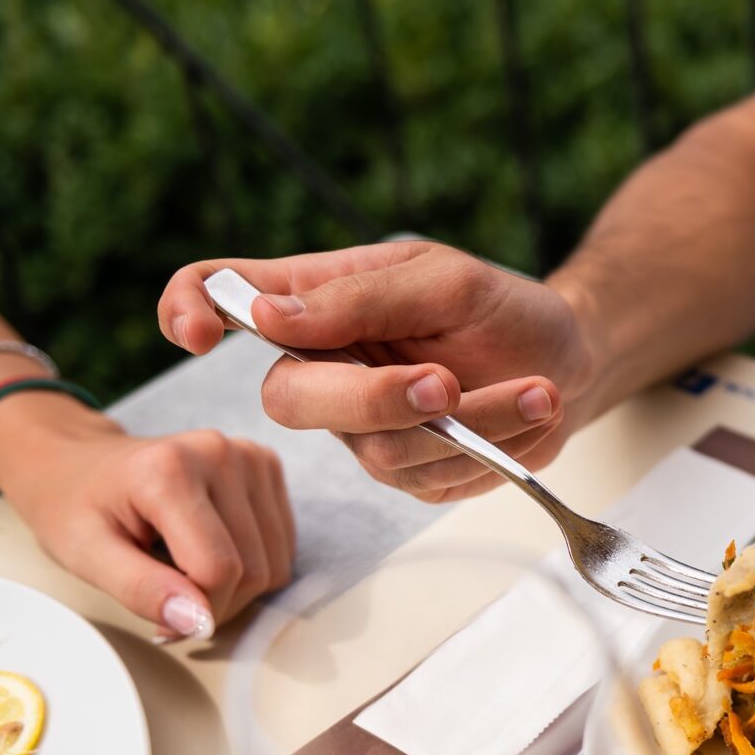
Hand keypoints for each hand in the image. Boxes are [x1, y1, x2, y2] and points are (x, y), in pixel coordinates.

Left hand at [0, 394, 294, 637]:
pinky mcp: (265, 465)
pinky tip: (209, 547)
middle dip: (215, 602)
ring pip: (275, 563)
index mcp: (170, 470)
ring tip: (185, 569)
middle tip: (170, 597)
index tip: (160, 617)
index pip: (218, 569)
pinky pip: (282, 545)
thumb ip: (140, 589)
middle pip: (254, 570)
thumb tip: (199, 622)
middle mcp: (220, 453)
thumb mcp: (86, 555)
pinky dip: (250, 562)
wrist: (77, 462)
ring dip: (236, 586)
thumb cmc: (75, 509)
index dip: (196, 610)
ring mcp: (249, 456)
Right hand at [158, 241, 596, 502]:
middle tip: (444, 384)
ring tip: (535, 388)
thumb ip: (358, 300)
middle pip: (291, 401)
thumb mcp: (442, 279)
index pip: (219, 292)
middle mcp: (325, 369)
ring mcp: (364, 431)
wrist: (568, 357)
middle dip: (372, 399)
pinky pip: (435, 474)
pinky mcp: (412, 475)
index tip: (196, 332)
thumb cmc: (499, 308)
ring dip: (470, 422)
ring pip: (380, 449)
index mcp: (315, 301)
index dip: (187, 308)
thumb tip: (265, 315)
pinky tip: (532, 406)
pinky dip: (494, 441)